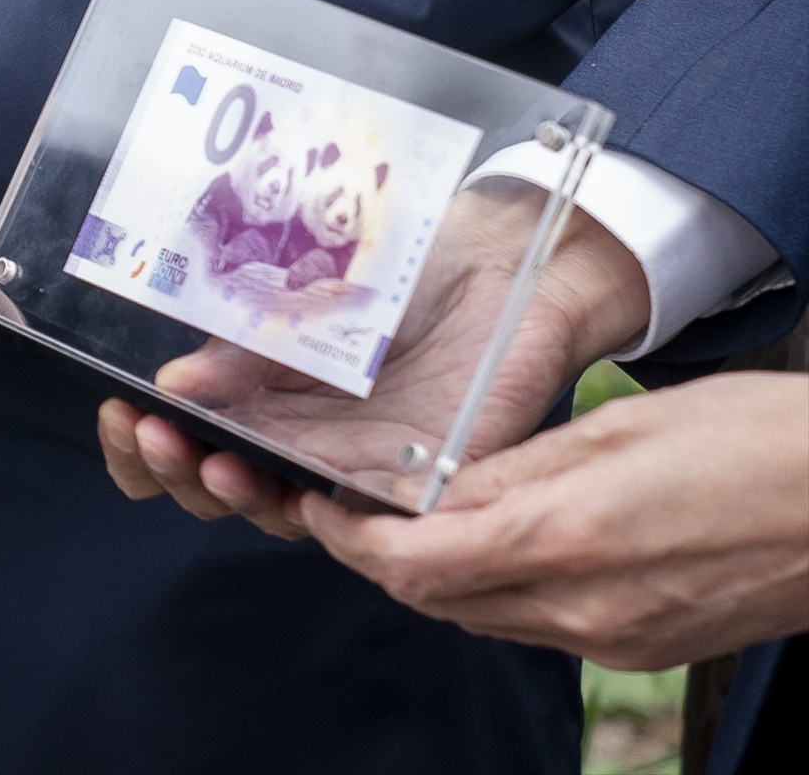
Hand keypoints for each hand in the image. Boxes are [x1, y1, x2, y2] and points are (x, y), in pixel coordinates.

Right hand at [98, 186, 650, 534]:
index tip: (118, 414)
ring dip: (230, 494)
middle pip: (210, 490)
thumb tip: (174, 383)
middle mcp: (293, 442)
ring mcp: (350, 469)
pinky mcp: (415, 486)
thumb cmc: (396, 268)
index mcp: (254, 397)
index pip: (177, 446)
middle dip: (168, 470)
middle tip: (155, 434)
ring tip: (213, 460)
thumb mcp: (299, 296)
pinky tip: (289, 488)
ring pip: (273, 514)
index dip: (138, 448)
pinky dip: (318, 518)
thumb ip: (242, 348)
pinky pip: (358, 526)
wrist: (496, 260)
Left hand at [301, 372, 808, 669]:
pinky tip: (493, 544)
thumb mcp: (621, 426)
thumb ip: (517, 468)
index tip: (316, 504)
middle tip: (342, 509)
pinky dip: (493, 589)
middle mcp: (584, 608)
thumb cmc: (759, 442)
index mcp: (567, 539)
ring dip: (431, 575)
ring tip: (406, 519)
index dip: (348, 538)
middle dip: (375, 558)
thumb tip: (437, 490)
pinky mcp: (643, 650)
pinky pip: (535, 626)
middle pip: (435, 599)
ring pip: (480, 617)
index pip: (413, 563)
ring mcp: (616, 640)